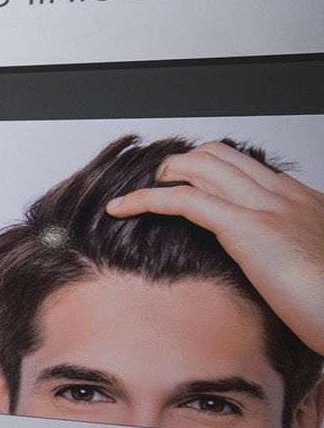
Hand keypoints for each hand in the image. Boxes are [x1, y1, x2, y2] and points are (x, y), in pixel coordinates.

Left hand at [107, 140, 323, 353]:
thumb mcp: (311, 272)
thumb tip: (268, 269)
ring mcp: (267, 208)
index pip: (246, 168)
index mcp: (303, 203)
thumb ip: (287, 259)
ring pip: (200, 166)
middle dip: (180, 165)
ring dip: (160, 175)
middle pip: (219, 156)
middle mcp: (285, 196)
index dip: (208, 172)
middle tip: (154, 187)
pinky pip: (184, 199)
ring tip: (133, 195)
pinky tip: (123, 208)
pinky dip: (146, 198)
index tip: (184, 187)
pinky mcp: (247, 228)